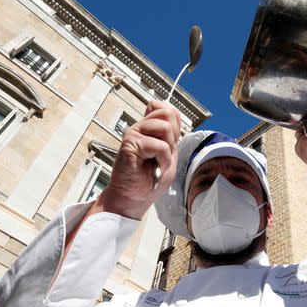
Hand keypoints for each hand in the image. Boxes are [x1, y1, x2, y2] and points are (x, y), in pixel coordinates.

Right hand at [94, 101, 180, 219]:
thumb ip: (172, 133)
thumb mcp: (170, 153)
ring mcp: (133, 133)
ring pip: (164, 126)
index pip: (166, 109)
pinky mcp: (130, 143)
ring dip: (168, 148)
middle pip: (167, 113)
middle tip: (165, 154)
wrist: (134, 198)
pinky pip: (159, 145)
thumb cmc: (150, 180)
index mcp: (149, 128)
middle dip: (174, 135)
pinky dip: (163, 159)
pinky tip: (156, 167)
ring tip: (159, 161)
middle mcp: (140, 128)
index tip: (170, 145)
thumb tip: (172, 111)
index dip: (176, 125)